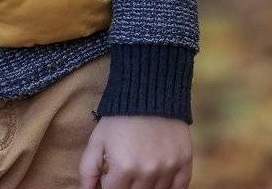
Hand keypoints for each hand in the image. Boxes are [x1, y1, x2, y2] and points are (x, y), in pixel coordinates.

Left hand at [78, 115, 192, 188]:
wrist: (149, 92)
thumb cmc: (119, 118)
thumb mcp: (97, 141)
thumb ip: (88, 170)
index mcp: (123, 168)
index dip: (110, 184)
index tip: (111, 175)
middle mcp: (147, 172)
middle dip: (127, 185)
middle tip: (126, 171)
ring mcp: (168, 168)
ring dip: (146, 186)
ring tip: (141, 170)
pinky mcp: (184, 160)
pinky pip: (180, 187)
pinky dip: (170, 188)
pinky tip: (161, 182)